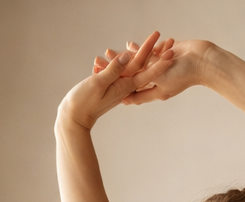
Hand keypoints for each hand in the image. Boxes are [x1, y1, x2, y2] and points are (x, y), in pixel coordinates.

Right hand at [57, 30, 174, 130]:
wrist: (74, 118)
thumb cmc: (83, 103)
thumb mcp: (98, 84)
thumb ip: (113, 70)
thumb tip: (127, 56)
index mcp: (125, 86)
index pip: (146, 72)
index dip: (159, 62)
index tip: (171, 52)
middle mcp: (124, 86)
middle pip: (143, 67)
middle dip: (155, 54)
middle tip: (168, 40)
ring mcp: (118, 86)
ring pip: (132, 67)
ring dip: (141, 54)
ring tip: (152, 43)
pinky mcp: (110, 85)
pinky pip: (120, 70)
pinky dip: (122, 61)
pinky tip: (122, 53)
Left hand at [93, 38, 214, 105]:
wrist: (202, 61)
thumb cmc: (184, 75)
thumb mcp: (161, 83)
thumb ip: (143, 87)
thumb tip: (125, 95)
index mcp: (152, 90)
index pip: (128, 89)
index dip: (113, 85)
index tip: (98, 82)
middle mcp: (154, 80)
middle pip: (128, 76)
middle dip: (113, 70)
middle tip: (96, 65)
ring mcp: (159, 68)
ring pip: (136, 64)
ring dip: (123, 58)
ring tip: (107, 53)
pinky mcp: (163, 56)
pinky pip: (148, 53)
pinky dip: (139, 50)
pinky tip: (128, 45)